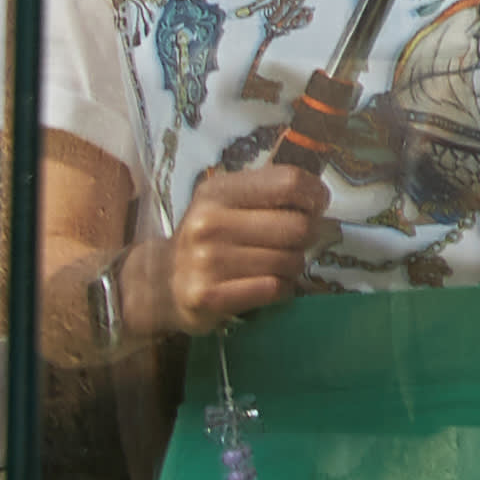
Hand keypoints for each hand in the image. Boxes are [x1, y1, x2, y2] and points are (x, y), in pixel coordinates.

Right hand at [158, 159, 324, 332]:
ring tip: (274, 265)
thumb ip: (269, 189)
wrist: (158, 283)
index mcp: (217, 192)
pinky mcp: (209, 297)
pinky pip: (274, 288)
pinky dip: (282, 288)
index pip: (288, 182)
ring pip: (290, 260)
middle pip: (297, 225)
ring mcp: (207, 262)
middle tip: (294, 242)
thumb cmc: (207, 238)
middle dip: (307, 236)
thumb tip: (320, 196)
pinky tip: (267, 285)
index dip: (314, 194)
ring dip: (293, 265)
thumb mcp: (226, 201)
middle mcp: (208, 224)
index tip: (315, 206)